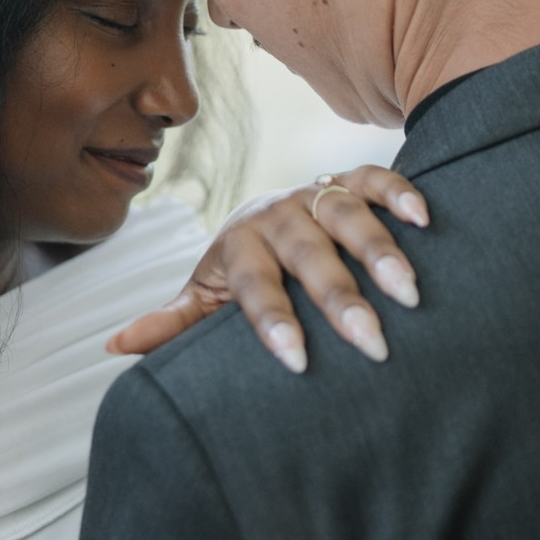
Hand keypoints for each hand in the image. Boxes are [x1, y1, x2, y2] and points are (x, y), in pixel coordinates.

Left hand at [109, 164, 427, 372]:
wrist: (264, 217)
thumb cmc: (238, 273)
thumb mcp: (204, 296)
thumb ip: (171, 323)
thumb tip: (114, 345)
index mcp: (238, 246)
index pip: (255, 286)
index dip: (273, 322)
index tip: (296, 362)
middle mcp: (276, 215)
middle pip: (309, 255)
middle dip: (340, 298)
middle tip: (371, 343)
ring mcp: (313, 194)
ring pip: (347, 216)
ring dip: (380, 252)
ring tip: (409, 294)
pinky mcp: (348, 180)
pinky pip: (376, 178)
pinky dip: (400, 192)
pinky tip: (425, 220)